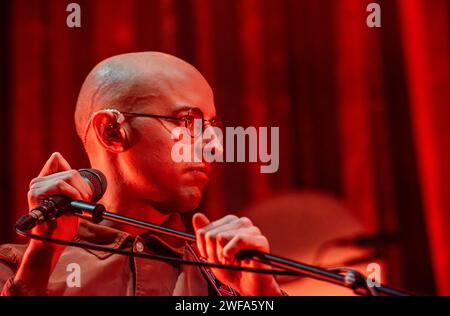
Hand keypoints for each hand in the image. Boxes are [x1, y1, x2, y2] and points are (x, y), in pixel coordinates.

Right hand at [14, 152, 92, 292]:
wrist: (52, 241)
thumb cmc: (62, 223)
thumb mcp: (71, 200)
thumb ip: (70, 185)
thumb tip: (74, 171)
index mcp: (45, 180)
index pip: (58, 160)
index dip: (75, 173)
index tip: (81, 191)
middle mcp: (38, 181)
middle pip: (70, 171)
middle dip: (83, 187)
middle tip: (86, 200)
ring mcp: (36, 187)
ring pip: (68, 176)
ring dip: (80, 191)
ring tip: (81, 203)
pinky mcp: (36, 194)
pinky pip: (60, 184)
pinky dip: (72, 192)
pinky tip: (75, 201)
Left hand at [192, 213, 282, 295]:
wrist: (247, 286)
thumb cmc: (231, 270)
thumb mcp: (211, 253)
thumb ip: (204, 234)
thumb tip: (197, 215)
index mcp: (230, 222)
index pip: (203, 231)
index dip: (204, 249)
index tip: (213, 257)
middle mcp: (241, 222)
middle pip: (211, 235)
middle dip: (214, 254)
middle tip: (224, 261)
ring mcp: (252, 230)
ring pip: (222, 237)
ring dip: (222, 256)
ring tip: (231, 262)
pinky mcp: (260, 240)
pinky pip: (239, 240)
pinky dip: (232, 253)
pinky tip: (236, 260)